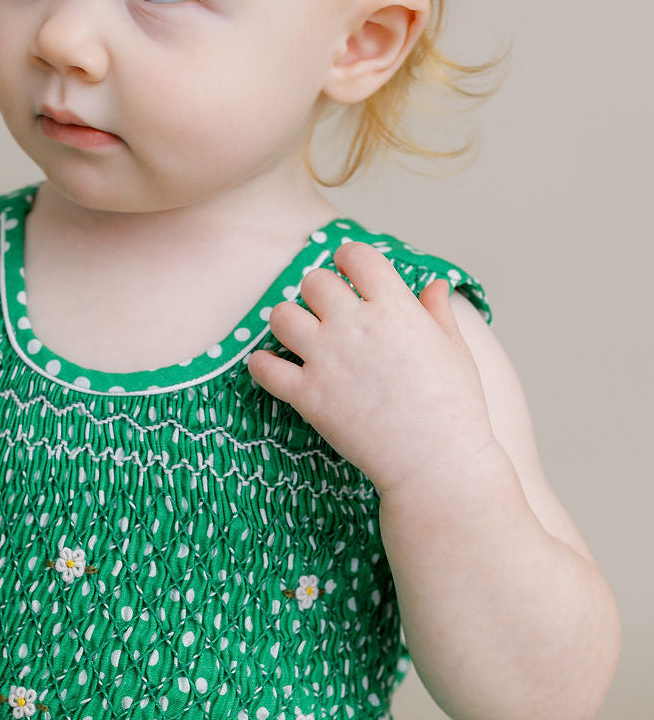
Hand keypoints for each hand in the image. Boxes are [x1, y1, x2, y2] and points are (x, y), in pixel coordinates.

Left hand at [246, 240, 495, 495]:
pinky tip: (274, 367)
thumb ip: (437, 312)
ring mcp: (327, 359)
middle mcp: (356, 326)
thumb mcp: (455, 351)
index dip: (349, 259)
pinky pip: (264, 367)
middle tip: (326, 312)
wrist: (437, 464)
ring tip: (300, 337)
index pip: (355, 255)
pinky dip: (263, 365)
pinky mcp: (307, 395)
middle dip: (317, 292)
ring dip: (288, 322)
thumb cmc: (455, 408)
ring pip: (282, 315)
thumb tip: (435, 284)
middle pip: (313, 281)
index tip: (349, 274)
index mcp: (395, 308)